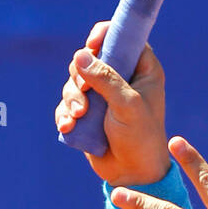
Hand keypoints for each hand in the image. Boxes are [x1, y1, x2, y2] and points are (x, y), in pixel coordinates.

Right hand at [55, 21, 170, 185]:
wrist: (132, 173)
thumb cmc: (140, 137)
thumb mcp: (127, 104)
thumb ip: (106, 78)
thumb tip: (81, 54)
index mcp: (142, 69)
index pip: (122, 37)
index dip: (104, 35)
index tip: (91, 45)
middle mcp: (123, 77)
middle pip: (91, 57)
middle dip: (80, 75)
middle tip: (83, 92)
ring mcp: (104, 94)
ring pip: (75, 80)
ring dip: (71, 97)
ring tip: (77, 116)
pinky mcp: (88, 111)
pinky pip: (67, 102)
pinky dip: (65, 112)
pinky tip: (68, 126)